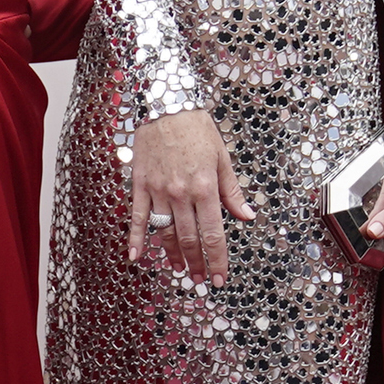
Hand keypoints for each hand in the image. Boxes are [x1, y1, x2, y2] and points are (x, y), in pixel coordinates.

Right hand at [127, 108, 254, 284]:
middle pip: (189, 238)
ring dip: (173, 255)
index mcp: (205, 187)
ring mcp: (158, 191)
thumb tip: (247, 216)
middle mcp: (181, 193)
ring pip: (165, 232)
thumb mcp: (222, 157)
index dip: (217, 259)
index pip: (213, 233)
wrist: (166, 105)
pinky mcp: (140, 185)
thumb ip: (232, 191)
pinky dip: (136, 239)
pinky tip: (136, 257)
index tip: (219, 277)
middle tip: (200, 279)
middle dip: (197, 262)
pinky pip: (137, 217)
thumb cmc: (197, 129)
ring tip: (180, 270)